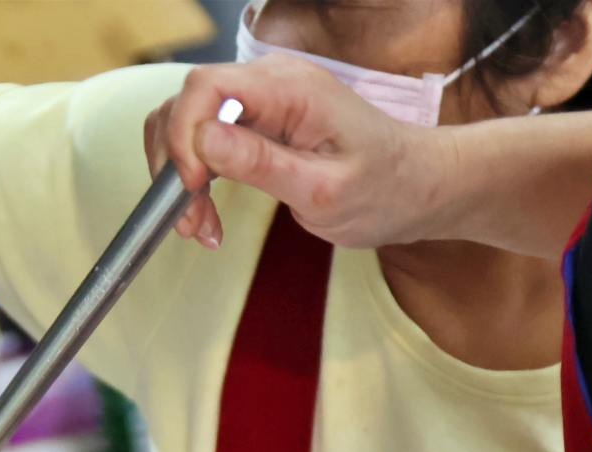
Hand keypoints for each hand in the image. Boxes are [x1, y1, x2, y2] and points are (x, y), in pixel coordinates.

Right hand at [143, 56, 448, 250]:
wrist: (416, 188)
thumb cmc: (385, 190)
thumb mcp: (325, 189)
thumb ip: (262, 163)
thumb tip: (203, 140)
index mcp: (291, 89)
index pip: (205, 87)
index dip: (183, 136)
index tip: (191, 187)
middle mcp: (271, 84)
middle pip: (185, 105)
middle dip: (175, 165)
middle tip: (191, 219)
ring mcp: (262, 102)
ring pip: (187, 126)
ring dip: (179, 178)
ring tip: (200, 226)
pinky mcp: (256, 123)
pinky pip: (204, 142)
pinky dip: (194, 180)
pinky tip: (208, 214)